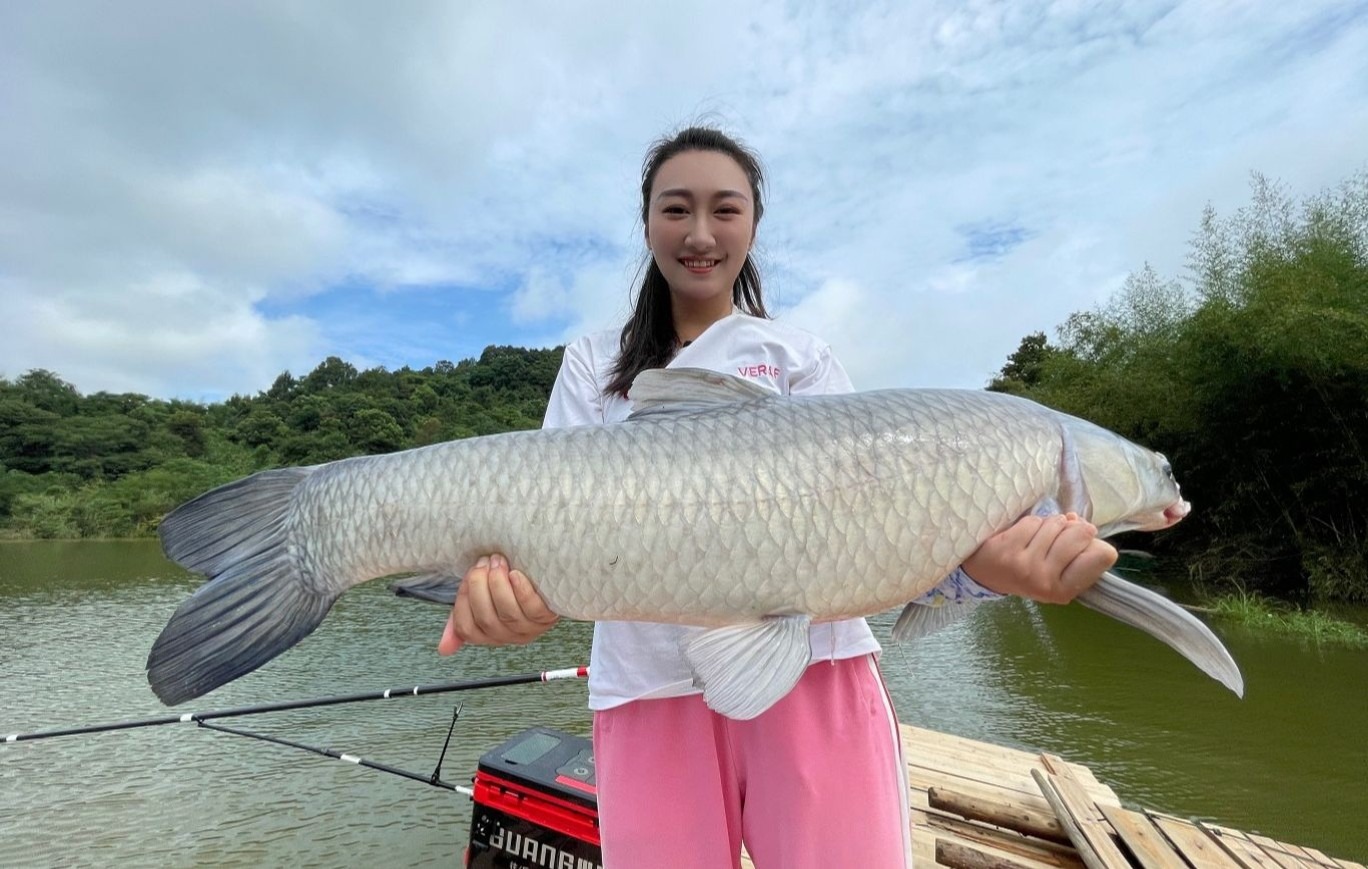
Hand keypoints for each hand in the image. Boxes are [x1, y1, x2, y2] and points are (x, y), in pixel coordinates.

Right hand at [438, 554, 558, 654]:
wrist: (542, 580)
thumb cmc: (507, 590)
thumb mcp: (479, 602)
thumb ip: (461, 618)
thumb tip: (443, 650)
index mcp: (488, 634)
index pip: (466, 627)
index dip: (463, 600)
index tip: (469, 574)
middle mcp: (508, 636)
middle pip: (485, 618)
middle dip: (479, 585)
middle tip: (484, 562)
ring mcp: (529, 629)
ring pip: (507, 613)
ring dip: (499, 584)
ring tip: (499, 562)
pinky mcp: (547, 618)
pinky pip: (532, 608)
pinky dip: (521, 590)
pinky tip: (516, 574)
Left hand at [961, 513, 1117, 603]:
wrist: (985, 572)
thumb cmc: (1028, 570)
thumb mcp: (1058, 570)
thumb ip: (1077, 549)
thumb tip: (1077, 520)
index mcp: (1065, 591)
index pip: (1104, 555)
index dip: (1093, 544)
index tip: (1079, 547)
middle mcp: (1047, 581)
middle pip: (1081, 534)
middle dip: (1071, 528)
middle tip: (1058, 536)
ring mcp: (1027, 565)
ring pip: (1056, 524)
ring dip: (1050, 524)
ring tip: (1039, 537)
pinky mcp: (1009, 548)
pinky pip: (1034, 521)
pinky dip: (1031, 523)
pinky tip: (1023, 535)